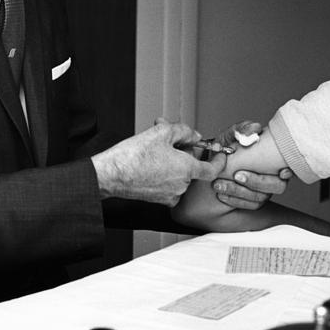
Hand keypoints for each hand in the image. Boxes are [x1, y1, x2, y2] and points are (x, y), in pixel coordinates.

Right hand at [91, 118, 224, 206]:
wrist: (110, 175)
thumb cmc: (133, 156)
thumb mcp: (162, 132)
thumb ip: (184, 131)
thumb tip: (194, 136)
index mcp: (187, 170)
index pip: (212, 169)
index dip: (218, 160)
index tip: (220, 154)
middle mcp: (181, 185)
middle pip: (191, 166)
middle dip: (183, 149)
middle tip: (169, 135)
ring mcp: (169, 194)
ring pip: (178, 173)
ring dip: (171, 159)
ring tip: (154, 145)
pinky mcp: (157, 199)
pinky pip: (168, 183)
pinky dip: (164, 171)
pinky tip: (150, 161)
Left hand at [211, 120, 291, 209]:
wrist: (211, 164)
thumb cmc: (225, 149)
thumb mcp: (230, 136)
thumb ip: (241, 130)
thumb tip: (254, 129)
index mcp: (271, 158)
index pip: (288, 166)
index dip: (288, 171)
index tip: (281, 173)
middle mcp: (272, 175)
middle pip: (277, 186)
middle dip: (256, 181)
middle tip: (237, 175)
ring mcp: (264, 190)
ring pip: (261, 197)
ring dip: (239, 191)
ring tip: (219, 184)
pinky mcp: (254, 201)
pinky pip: (250, 206)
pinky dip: (235, 200)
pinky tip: (222, 194)